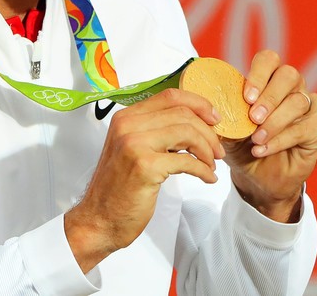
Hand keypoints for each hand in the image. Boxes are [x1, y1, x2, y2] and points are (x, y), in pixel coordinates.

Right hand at [64, 88, 224, 272]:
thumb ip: (156, 131)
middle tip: (218, 150)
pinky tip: (207, 178)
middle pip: (182, 114)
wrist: (99, 220)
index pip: (170, 96)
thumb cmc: (118, 188)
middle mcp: (128, 126)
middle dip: (208, 132)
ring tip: (212, 164)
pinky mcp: (145, 167)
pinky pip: (187, 161)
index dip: (199, 104)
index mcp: (126, 117)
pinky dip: (203, 170)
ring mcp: (135, 145)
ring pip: (187, 133)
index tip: (214, 119)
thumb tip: (193, 122)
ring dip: (207, 150)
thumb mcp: (133, 149)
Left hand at [222, 50, 316, 222]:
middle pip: (289, 75)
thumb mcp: (226, 130)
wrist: (259, 179)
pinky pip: (304, 127)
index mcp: (268, 80)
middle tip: (253, 117)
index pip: (269, 60)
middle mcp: (291, 88)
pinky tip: (263, 149)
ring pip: (299, 102)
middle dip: (269, 96)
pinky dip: (281, 139)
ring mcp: (307, 107)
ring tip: (256, 139)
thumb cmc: (242, 147)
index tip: (246, 97)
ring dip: (275, 121)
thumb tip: (200, 100)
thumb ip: (218, 113)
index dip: (259, 73)